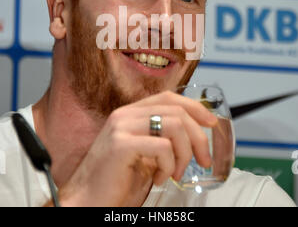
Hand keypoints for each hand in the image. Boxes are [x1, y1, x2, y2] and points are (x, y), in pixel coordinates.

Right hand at [58, 91, 217, 206]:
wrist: (87, 199)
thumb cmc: (117, 179)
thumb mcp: (144, 153)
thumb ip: (161, 137)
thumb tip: (192, 132)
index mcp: (130, 113)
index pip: (169, 97)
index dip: (194, 107)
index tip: (211, 123)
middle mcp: (125, 114)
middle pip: (177, 111)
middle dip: (198, 137)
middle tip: (203, 161)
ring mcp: (122, 127)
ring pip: (174, 126)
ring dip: (183, 154)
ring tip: (175, 173)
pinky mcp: (121, 145)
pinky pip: (162, 147)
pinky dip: (168, 166)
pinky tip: (158, 179)